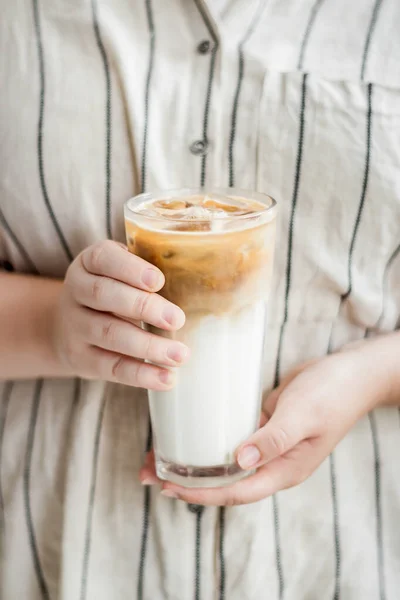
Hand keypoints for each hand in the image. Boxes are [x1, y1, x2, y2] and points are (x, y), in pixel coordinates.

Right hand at [52, 240, 188, 387]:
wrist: (66, 325)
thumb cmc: (113, 291)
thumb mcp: (121, 272)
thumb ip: (150, 270)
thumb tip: (204, 278)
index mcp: (89, 263)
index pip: (103, 258)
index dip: (130, 269)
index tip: (159, 280)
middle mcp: (76, 291)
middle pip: (104, 295)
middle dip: (143, 307)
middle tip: (177, 319)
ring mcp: (75, 326)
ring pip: (109, 334)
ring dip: (147, 346)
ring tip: (180, 355)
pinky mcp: (80, 358)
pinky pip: (111, 367)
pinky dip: (141, 374)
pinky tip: (166, 378)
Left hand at [140, 343, 392, 503]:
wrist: (350, 372)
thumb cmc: (331, 394)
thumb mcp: (302, 415)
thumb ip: (273, 439)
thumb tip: (239, 462)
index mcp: (283, 470)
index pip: (235, 491)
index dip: (200, 493)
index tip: (169, 486)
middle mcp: (272, 462)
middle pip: (223, 481)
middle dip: (187, 480)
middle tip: (150, 472)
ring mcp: (267, 444)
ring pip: (223, 460)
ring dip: (193, 459)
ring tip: (159, 454)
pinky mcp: (262, 423)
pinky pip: (231, 436)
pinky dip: (209, 437)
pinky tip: (190, 430)